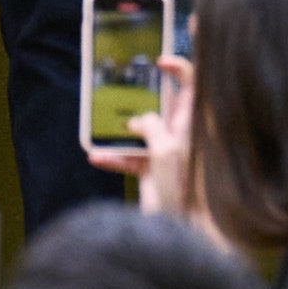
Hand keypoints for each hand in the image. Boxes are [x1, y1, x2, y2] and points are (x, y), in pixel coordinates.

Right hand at [88, 54, 194, 215]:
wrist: (186, 227)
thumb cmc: (186, 187)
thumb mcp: (166, 149)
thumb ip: (150, 126)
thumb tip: (137, 121)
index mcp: (191, 121)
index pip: (192, 83)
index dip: (178, 67)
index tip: (159, 61)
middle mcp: (179, 132)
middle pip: (162, 103)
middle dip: (144, 91)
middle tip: (124, 79)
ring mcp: (165, 150)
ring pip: (140, 129)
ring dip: (120, 128)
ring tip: (100, 122)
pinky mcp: (153, 169)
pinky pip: (129, 157)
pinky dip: (114, 157)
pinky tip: (96, 157)